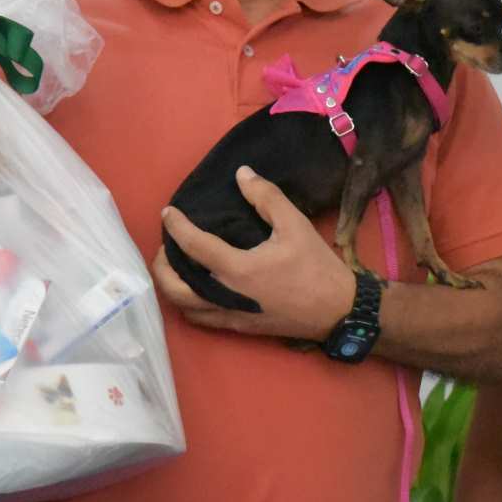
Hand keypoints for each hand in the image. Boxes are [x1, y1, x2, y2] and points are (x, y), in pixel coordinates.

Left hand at [155, 168, 355, 341]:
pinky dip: (190, 303)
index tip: (168, 213)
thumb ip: (266, 197)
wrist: (338, 311)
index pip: (194, 246)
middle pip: (175, 287)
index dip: (176, 226)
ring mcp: (231, 316)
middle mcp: (226, 297)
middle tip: (168, 246)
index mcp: (237, 270)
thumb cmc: (317, 268)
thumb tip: (242, 174)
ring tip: (178, 267)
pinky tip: (197, 288)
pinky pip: (202, 319)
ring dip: (172, 286)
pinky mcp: (240, 327)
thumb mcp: (295, 226)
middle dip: (162, 266)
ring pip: (184, 307)